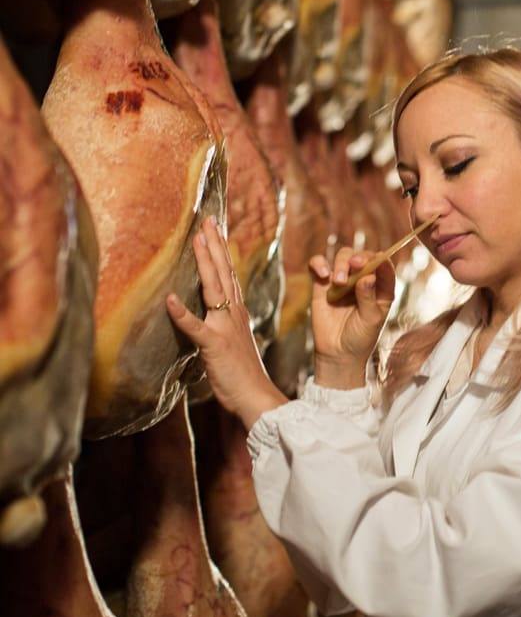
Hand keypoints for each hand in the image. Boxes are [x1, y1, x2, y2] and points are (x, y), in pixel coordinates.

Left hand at [166, 215, 286, 429]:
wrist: (256, 395)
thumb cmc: (242, 374)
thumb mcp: (233, 341)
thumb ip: (222, 324)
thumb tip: (210, 314)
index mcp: (237, 312)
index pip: (228, 273)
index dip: (221, 249)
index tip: (214, 228)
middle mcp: (233, 313)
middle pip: (223, 272)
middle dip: (214, 244)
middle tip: (207, 221)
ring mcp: (224, 327)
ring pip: (214, 288)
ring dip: (204, 263)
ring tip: (195, 240)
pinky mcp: (214, 345)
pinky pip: (195, 327)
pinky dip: (182, 314)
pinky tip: (169, 299)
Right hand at [309, 246, 394, 387]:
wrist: (337, 354)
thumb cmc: (360, 338)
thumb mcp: (370, 320)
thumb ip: (369, 297)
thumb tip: (367, 276)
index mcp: (381, 287)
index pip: (384, 265)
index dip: (381, 259)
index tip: (376, 260)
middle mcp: (363, 279)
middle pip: (362, 256)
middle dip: (359, 258)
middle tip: (355, 265)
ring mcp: (342, 280)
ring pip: (342, 256)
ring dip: (341, 263)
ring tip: (339, 281)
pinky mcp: (322, 284)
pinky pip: (318, 265)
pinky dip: (318, 263)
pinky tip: (322, 273)